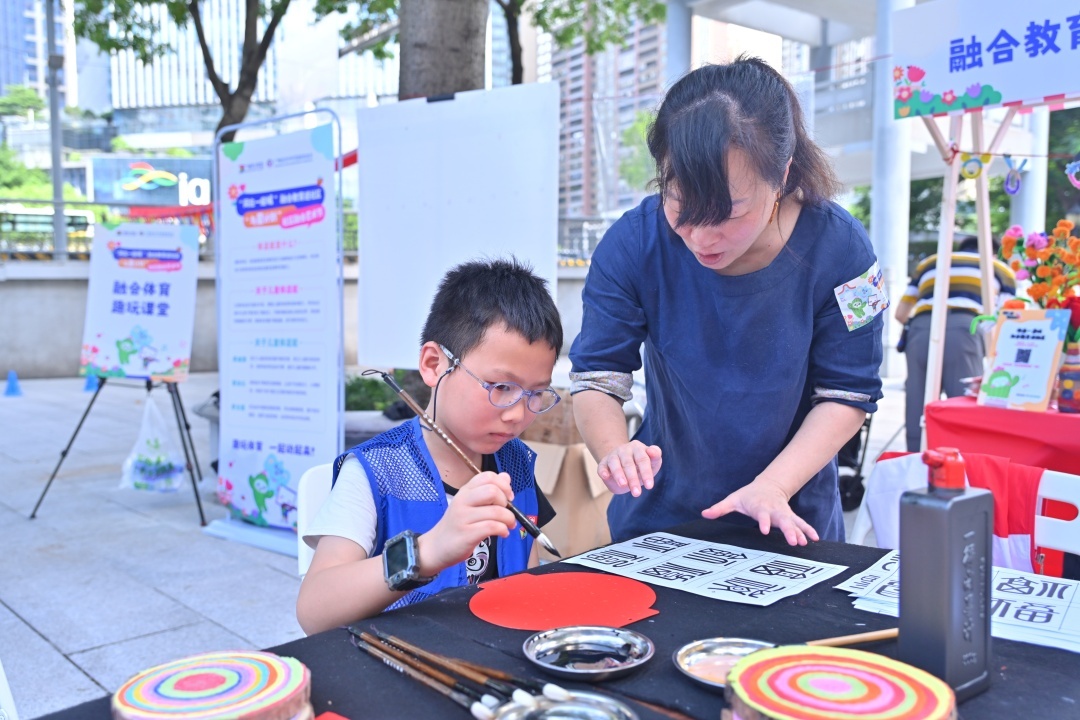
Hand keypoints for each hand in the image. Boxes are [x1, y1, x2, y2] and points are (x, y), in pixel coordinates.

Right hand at [418, 472, 516, 574]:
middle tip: (507, 512)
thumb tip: (506, 477)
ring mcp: (463, 517)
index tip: (508, 497)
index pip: (487, 476)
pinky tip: (503, 533)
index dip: (503, 485)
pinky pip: (492, 527)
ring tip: (508, 525)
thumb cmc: (457, 525)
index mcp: (465, 491)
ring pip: (496, 511)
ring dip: (509, 519)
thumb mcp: (470, 504)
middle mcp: (463, 501)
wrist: (436, 547)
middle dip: (506, 502)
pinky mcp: (467, 534)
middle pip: (493, 491)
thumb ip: (487, 490)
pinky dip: (503, 529)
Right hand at [597, 441, 661, 496]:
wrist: (624, 463)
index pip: (642, 459)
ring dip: (618, 475)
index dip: (646, 473)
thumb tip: (652, 451)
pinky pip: (602, 466)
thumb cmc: (642, 464)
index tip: (649, 486)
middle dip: (633, 479)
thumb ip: (656, 456)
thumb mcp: (652, 461)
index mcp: (638, 448)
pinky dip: (603, 471)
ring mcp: (613, 455)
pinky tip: (605, 477)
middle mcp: (624, 450)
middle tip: (637, 493)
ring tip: (623, 485)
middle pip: (628, 464)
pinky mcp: (603, 463)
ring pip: (614, 464)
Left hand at [701, 477, 819, 545]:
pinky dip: (808, 530)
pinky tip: (815, 539)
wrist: (768, 485)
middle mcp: (774, 511)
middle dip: (788, 530)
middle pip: (782, 520)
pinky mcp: (791, 517)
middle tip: (794, 542)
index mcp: (760, 507)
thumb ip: (720, 508)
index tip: (765, 531)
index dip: (763, 522)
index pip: (762, 515)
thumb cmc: (748, 496)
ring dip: (800, 532)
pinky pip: (801, 523)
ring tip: (805, 542)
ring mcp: (784, 514)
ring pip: (794, 523)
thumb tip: (704, 514)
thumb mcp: (733, 500)